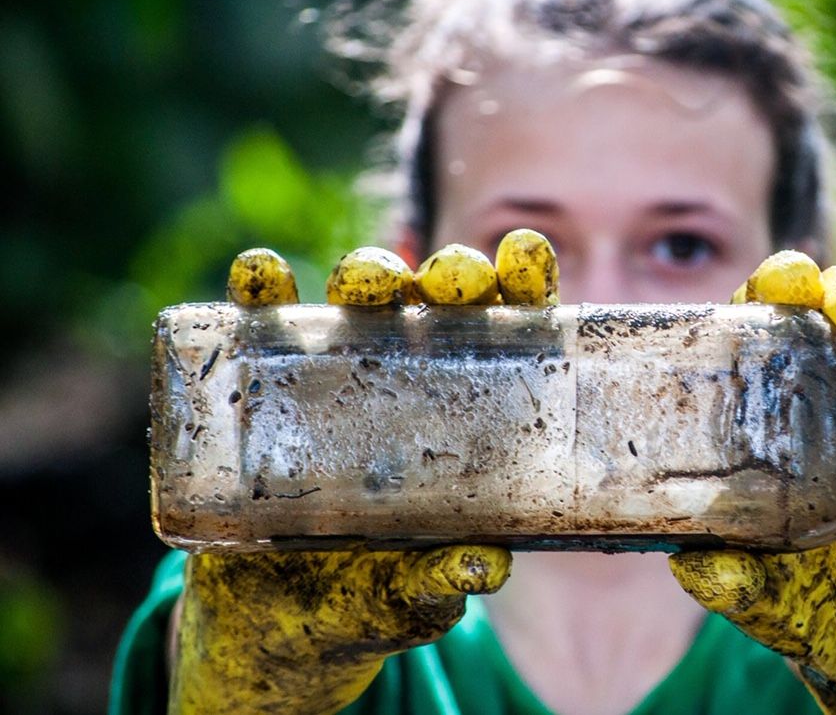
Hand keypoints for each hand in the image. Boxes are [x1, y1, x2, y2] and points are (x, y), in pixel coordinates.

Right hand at [170, 233, 557, 714]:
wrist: (266, 629)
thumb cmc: (365, 600)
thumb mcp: (412, 595)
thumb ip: (444, 580)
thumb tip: (488, 564)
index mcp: (469, 414)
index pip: (511, 328)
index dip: (523, 282)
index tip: (523, 259)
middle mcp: (410, 377)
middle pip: (440, 300)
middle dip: (451, 274)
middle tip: (453, 282)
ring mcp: (338, 372)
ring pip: (361, 295)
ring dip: (368, 272)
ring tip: (367, 282)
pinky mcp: (265, 380)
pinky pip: (263, 320)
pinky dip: (260, 288)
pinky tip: (260, 277)